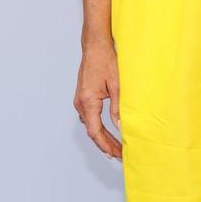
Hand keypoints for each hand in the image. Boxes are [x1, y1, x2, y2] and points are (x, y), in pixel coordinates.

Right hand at [74, 37, 122, 159]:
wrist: (95, 46)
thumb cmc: (106, 61)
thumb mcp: (117, 86)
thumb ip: (118, 109)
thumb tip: (121, 127)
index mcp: (88, 102)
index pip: (96, 132)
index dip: (106, 146)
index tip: (116, 154)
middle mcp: (80, 104)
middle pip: (92, 132)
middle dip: (105, 145)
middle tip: (119, 155)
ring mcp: (80, 101)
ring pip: (90, 126)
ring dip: (102, 137)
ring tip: (115, 147)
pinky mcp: (82, 97)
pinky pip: (89, 118)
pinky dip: (98, 128)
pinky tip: (107, 132)